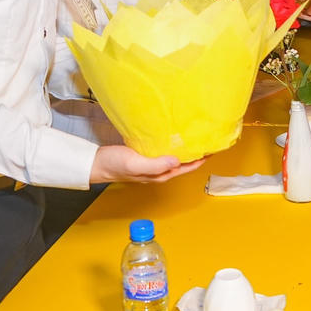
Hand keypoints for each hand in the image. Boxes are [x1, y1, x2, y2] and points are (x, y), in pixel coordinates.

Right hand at [90, 145, 205, 183]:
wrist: (96, 163)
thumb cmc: (114, 165)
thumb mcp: (135, 163)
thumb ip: (155, 165)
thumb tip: (176, 161)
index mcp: (160, 174)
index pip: (187, 167)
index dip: (201, 159)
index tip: (214, 149)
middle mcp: (160, 171)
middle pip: (184, 162)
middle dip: (198, 153)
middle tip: (210, 138)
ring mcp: (153, 164)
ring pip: (175, 156)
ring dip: (186, 148)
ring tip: (197, 136)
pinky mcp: (147, 156)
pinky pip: (164, 150)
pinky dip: (173, 144)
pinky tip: (176, 136)